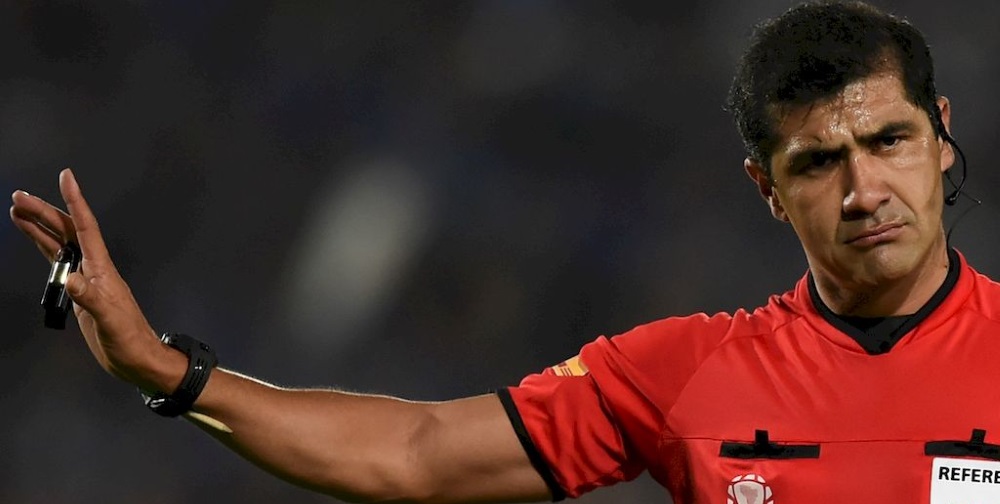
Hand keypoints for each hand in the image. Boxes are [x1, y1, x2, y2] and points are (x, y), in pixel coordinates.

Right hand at [10, 169, 176, 390]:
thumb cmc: (129, 340)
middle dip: (44, 212)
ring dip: (40, 227)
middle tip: (19, 196)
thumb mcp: (110, 320)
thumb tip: (69, 279)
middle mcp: (94, 268)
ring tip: (17, 211)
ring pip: (60, 245)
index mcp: (102, 269)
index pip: (86, 228)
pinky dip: (45, 249)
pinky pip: (59, 263)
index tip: (66, 177)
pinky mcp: (80, 293)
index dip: (76, 201)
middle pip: (67, 232)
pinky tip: (34, 240)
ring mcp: (86, 279)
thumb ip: (89, 299)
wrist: (137, 359)